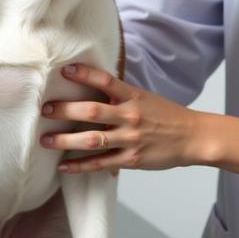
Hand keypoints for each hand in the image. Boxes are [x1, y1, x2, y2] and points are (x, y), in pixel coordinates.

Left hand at [40, 63, 204, 173]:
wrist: (193, 137)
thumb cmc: (167, 116)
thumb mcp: (146, 98)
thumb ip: (121, 95)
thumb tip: (93, 90)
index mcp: (134, 96)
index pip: (106, 81)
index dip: (85, 74)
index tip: (65, 70)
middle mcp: (130, 116)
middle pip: (92, 111)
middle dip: (65, 110)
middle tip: (45, 109)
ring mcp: (130, 139)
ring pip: (91, 140)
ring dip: (65, 141)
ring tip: (46, 140)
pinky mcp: (131, 159)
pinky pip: (101, 163)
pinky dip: (80, 166)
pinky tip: (63, 166)